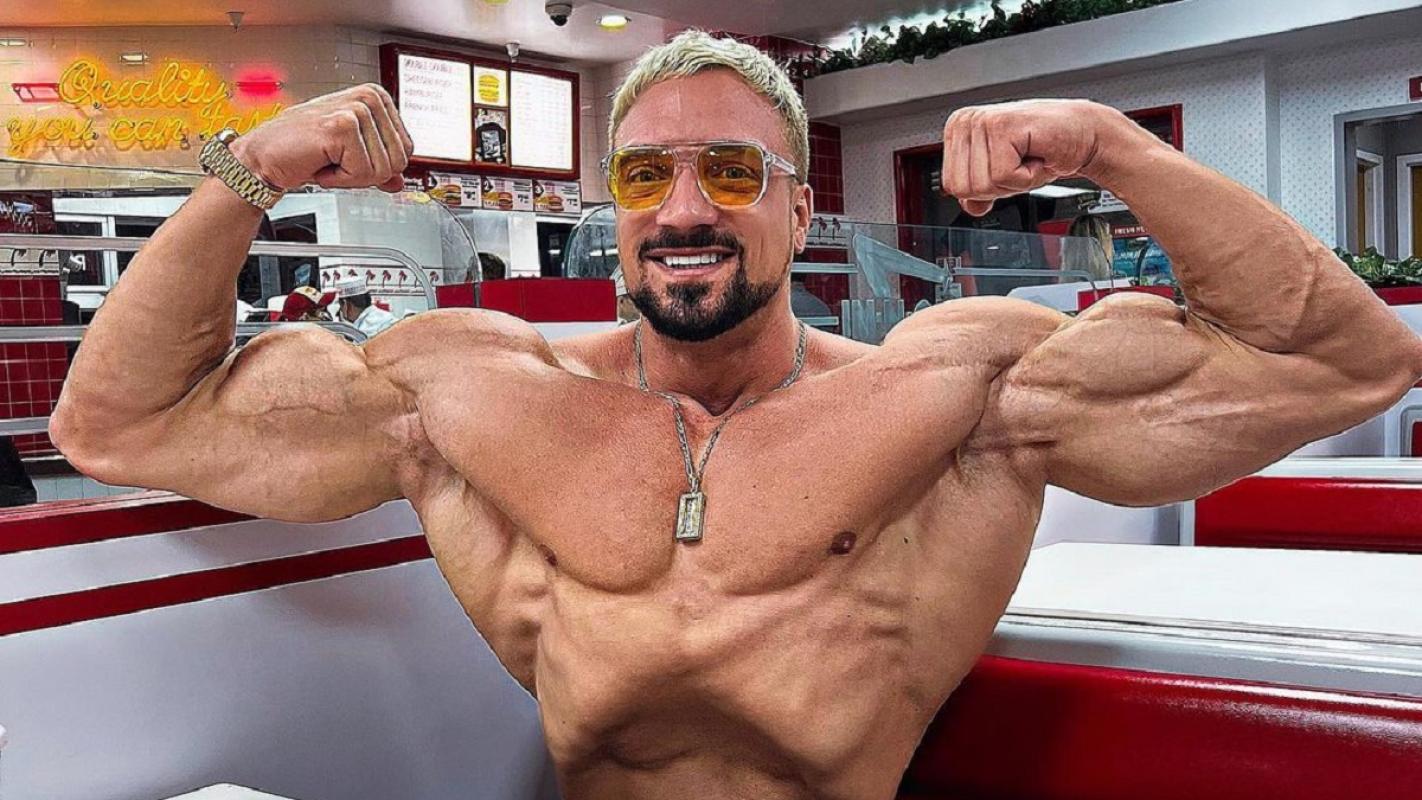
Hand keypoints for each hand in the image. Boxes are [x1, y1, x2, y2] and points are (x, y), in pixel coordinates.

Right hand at [227, 83, 413, 192]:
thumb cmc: (301, 151)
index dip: (378, 166)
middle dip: (367, 174)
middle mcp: (369, 98)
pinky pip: (363, 173)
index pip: (407, 150)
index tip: (349, 157)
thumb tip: (400, 182)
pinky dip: (339, 179)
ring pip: (382, 170)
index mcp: (376, 98)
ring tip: (327, 159)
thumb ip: (379, 167)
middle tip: (336, 161)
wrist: (263, 158)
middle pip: (399, 161)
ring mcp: (356, 109)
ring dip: (351, 177)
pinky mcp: (342, 126)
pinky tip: (319, 162)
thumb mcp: (351, 158)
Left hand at [941, 99, 1107, 216]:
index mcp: (958, 130)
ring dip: (1014, 181)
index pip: (951, 185)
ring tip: (1027, 159)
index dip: (984, 190)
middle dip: (998, 188)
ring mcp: (982, 121)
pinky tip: (1035, 155)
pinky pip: (1002, 177)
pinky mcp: (1001, 126)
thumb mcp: (1002, 178)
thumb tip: (970, 207)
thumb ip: (979, 193)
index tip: (1006, 169)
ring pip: (982, 185)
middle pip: (963, 188)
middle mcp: (965, 121)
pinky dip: (1026, 177)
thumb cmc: (1045, 150)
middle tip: (1019, 164)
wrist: (1084, 135)